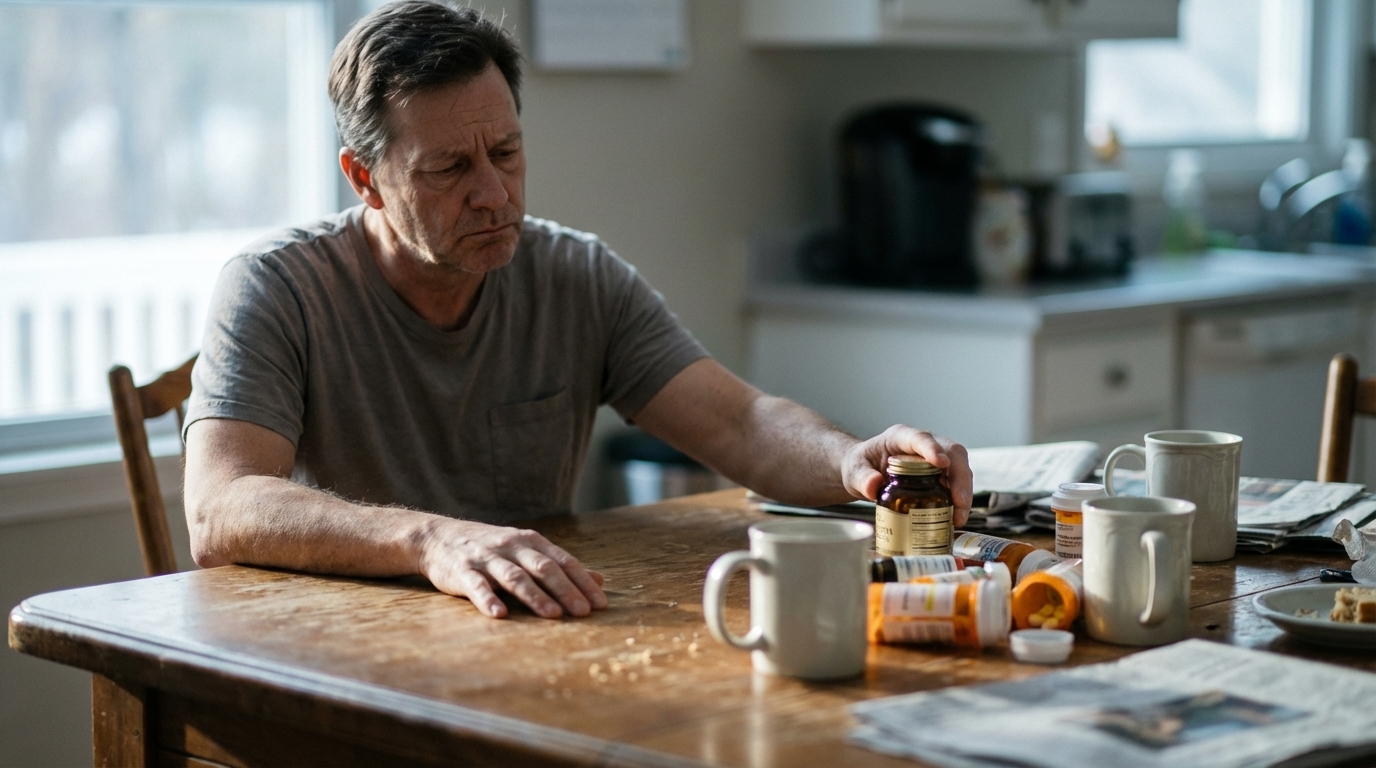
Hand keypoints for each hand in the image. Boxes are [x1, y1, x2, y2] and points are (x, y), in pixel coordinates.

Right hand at [418, 519, 607, 618]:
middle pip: (543, 567)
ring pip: (514, 577)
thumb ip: (560, 565)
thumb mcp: (526, 550)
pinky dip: (488, 600)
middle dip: (566, 590)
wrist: (438, 537)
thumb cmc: (490, 548)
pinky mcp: (462, 571)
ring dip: (535, 596)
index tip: (600, 603)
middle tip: (584, 612)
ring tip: (553, 615)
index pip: (563, 561)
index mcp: (530, 541)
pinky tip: (499, 614)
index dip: (582, 582)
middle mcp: (511, 547)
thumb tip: (598, 579)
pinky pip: (477, 586)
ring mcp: (486, 558)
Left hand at [842, 425, 972, 526]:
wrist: (863, 473)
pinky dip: (959, 499)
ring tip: (959, 516)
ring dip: (963, 492)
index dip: (932, 448)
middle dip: (960, 477)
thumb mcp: (854, 471)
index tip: (942, 462)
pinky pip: (956, 482)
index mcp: (900, 437)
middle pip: (951, 452)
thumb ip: (862, 478)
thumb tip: (873, 487)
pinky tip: (956, 516)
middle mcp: (922, 444)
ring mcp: (933, 458)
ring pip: (959, 467)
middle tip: (960, 502)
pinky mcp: (939, 474)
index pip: (920, 438)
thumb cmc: (860, 466)